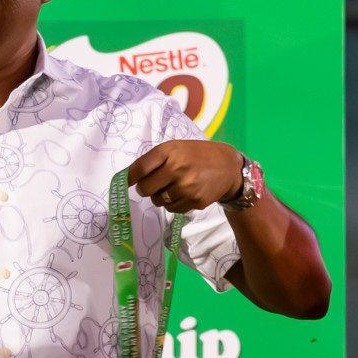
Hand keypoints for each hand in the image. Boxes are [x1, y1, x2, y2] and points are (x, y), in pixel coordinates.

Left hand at [128, 140, 242, 212]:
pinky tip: (184, 193)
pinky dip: (173, 203)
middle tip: (154, 184)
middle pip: (145, 189)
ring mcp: (187, 187)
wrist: (228, 167)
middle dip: (146, 188)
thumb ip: (153, 160)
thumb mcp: (175, 148)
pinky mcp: (195, 201)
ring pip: (157, 201)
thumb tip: (129, 178)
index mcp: (169, 152)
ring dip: (160, 196)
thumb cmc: (196, 155)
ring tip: (173, 186)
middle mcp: (177, 168)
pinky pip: (172, 208)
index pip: (139, 169)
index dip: (130, 178)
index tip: (128, 182)